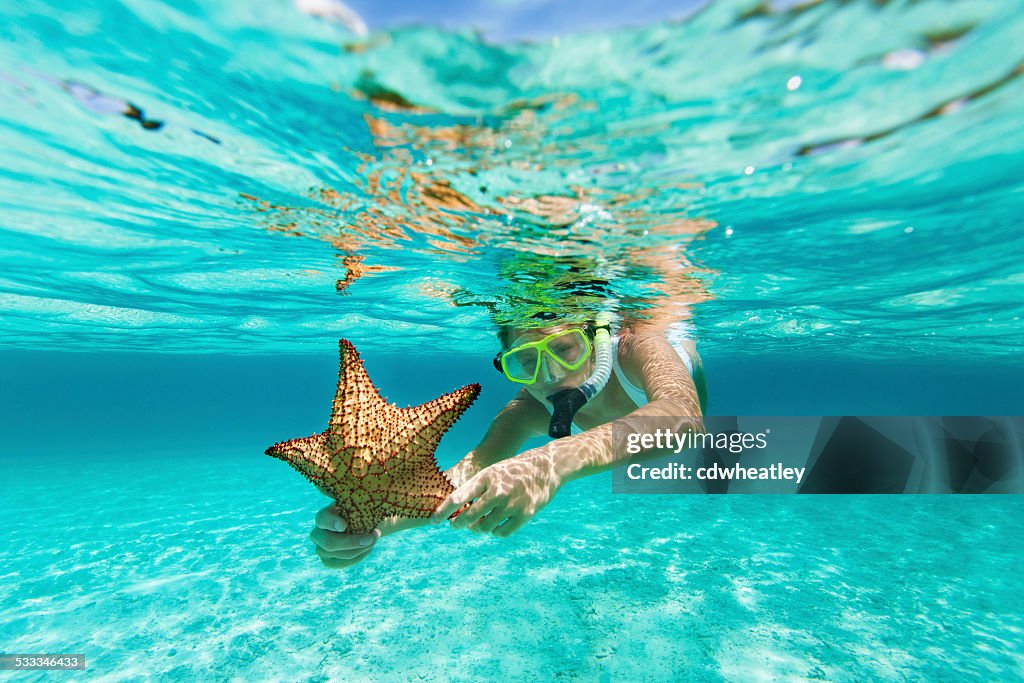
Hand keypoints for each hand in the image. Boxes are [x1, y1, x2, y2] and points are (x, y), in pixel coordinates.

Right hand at [309, 504, 381, 568]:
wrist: (364, 525)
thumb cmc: (362, 511)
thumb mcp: (361, 503)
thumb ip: (361, 499)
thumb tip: (370, 488)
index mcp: (324, 516)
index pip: (322, 519)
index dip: (332, 523)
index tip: (344, 526)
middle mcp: (318, 533)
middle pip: (328, 543)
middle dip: (351, 542)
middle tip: (371, 538)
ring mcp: (321, 549)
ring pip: (338, 555)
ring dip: (359, 549)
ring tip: (374, 539)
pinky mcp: (328, 561)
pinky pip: (342, 563)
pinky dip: (358, 557)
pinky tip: (368, 548)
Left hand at [430, 449, 561, 536]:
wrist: (547, 467)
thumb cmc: (513, 470)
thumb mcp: (492, 472)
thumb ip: (476, 489)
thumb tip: (456, 511)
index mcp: (486, 477)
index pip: (458, 497)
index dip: (443, 511)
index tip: (433, 521)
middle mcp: (498, 491)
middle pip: (469, 517)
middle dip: (458, 524)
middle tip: (455, 525)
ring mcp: (512, 504)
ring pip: (484, 527)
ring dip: (477, 528)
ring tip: (477, 523)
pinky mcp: (525, 515)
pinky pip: (501, 532)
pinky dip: (494, 532)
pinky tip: (494, 525)